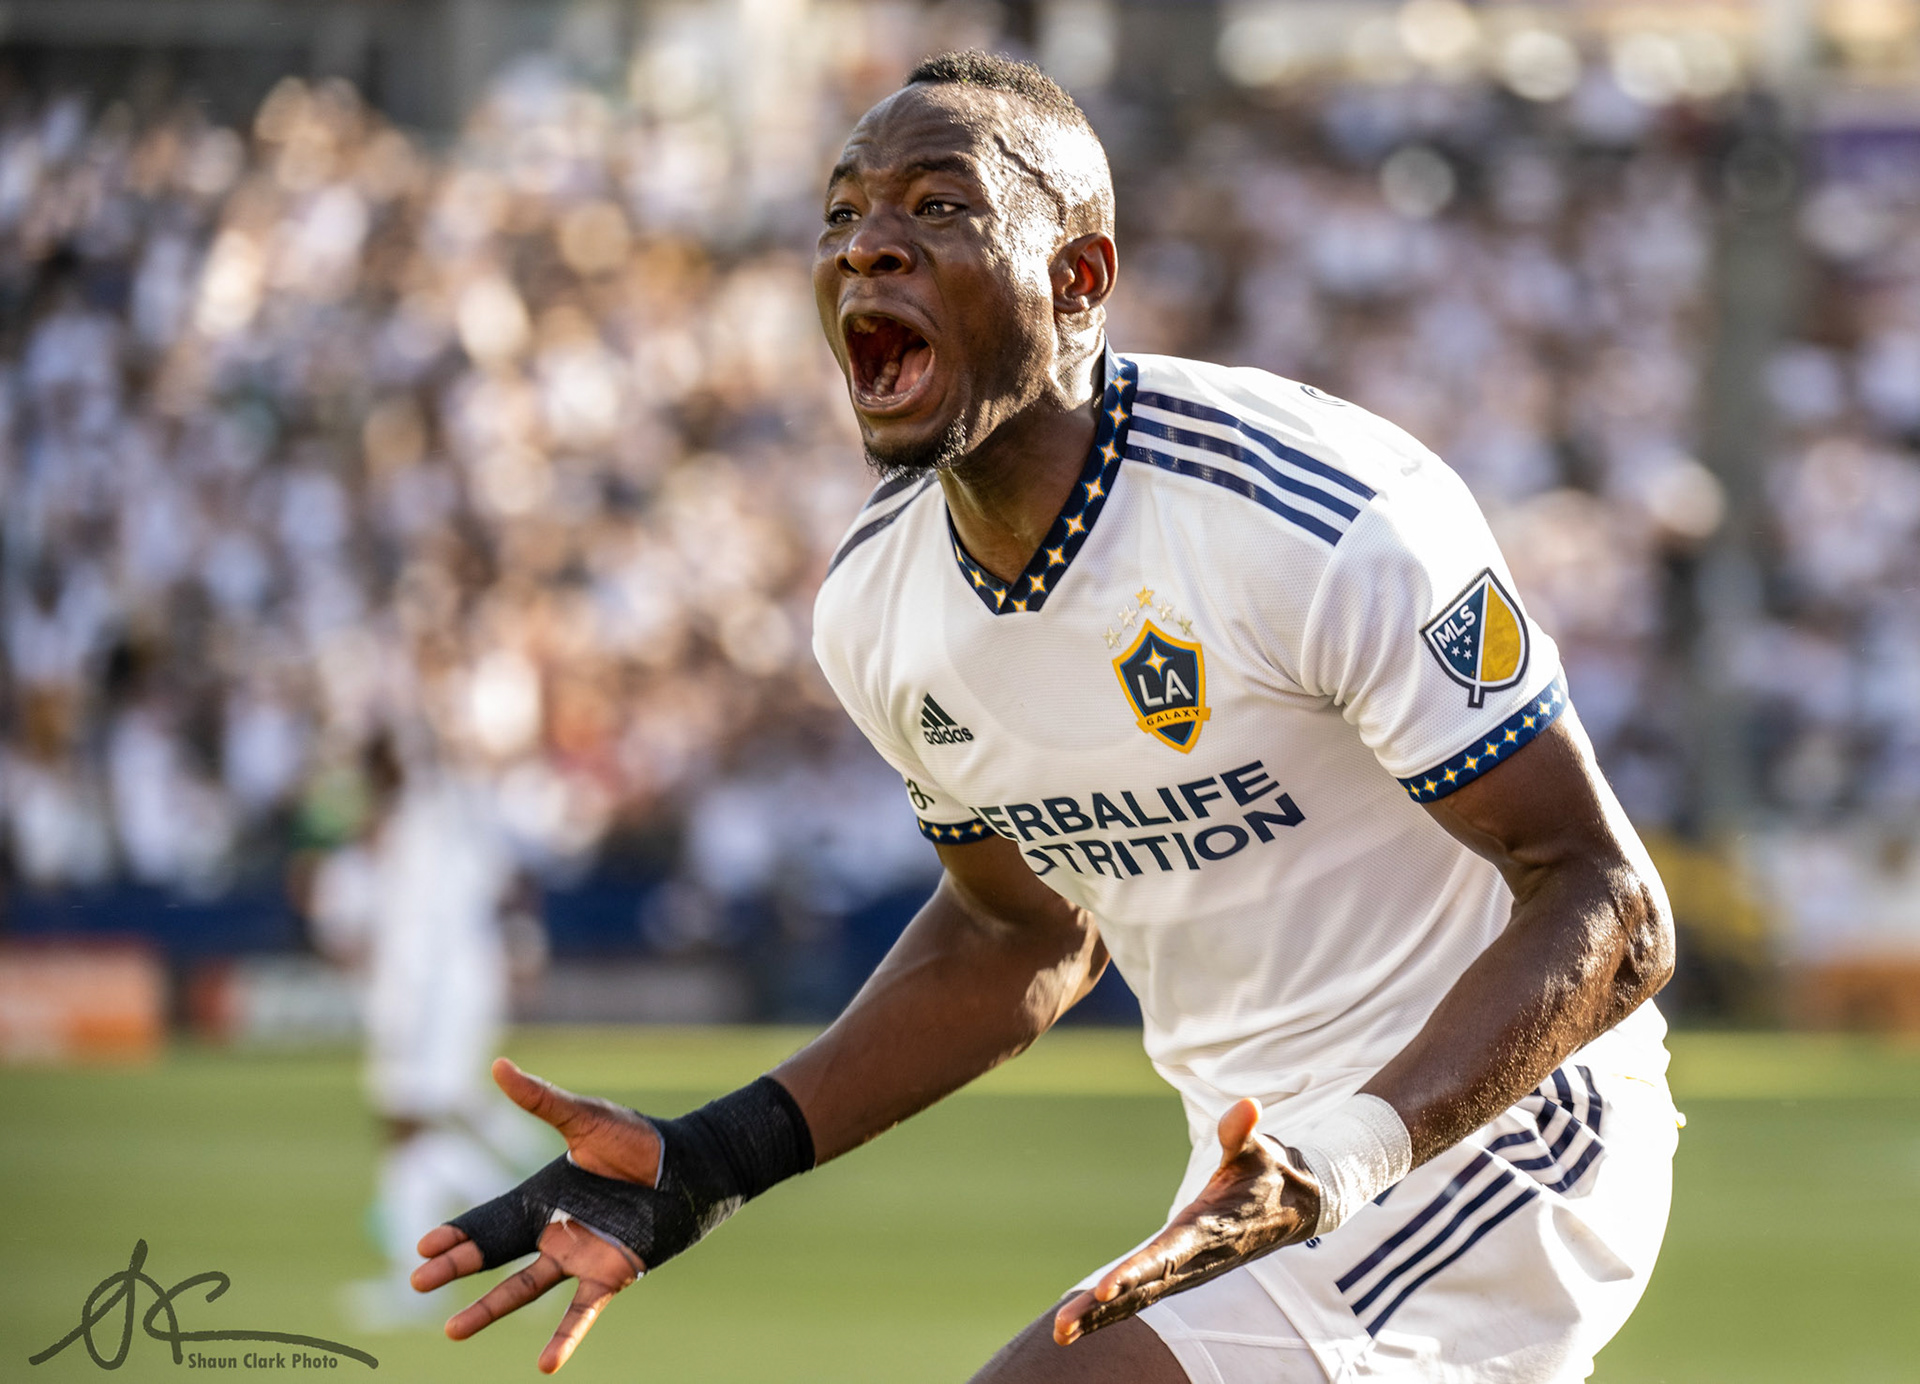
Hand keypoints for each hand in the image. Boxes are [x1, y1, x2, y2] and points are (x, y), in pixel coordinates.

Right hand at [411, 1058, 659, 1373]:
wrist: (693, 1163)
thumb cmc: (641, 1139)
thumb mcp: (585, 1117)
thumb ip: (541, 1100)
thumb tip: (498, 1065)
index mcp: (543, 1195)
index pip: (489, 1217)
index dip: (456, 1231)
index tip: (422, 1246)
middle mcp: (555, 1229)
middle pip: (495, 1252)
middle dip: (456, 1266)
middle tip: (416, 1282)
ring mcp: (580, 1255)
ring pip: (525, 1288)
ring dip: (490, 1308)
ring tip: (453, 1331)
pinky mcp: (612, 1272)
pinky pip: (582, 1311)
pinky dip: (565, 1338)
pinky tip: (545, 1365)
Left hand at [1052, 1097, 1319, 1345]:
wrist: (1296, 1207)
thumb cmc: (1269, 1172)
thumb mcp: (1258, 1149)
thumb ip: (1241, 1132)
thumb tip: (1246, 1107)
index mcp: (1206, 1230)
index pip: (1166, 1255)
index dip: (1136, 1272)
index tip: (1105, 1288)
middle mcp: (1195, 1259)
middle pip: (1143, 1288)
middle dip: (1102, 1309)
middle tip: (1061, 1327)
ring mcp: (1189, 1272)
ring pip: (1140, 1300)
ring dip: (1100, 1319)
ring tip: (1059, 1333)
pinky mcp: (1184, 1273)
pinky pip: (1145, 1297)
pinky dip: (1114, 1314)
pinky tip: (1083, 1325)